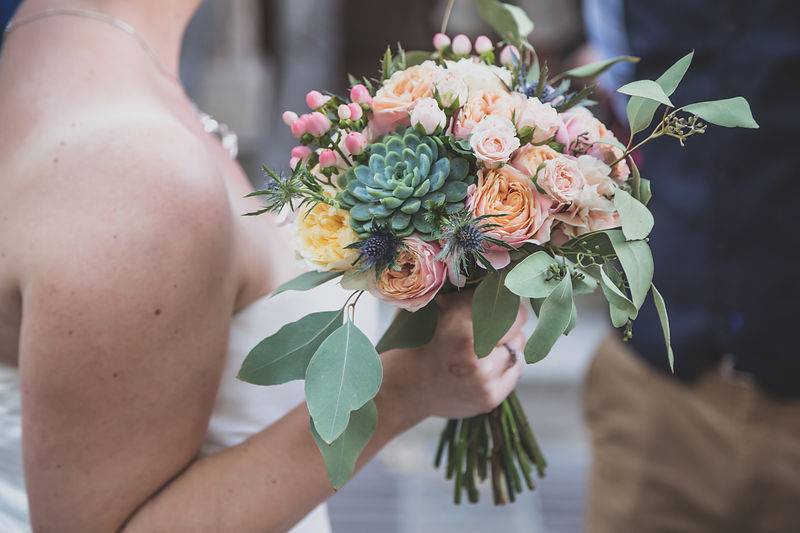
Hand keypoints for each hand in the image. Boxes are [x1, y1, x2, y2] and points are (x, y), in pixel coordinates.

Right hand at [381, 290, 525, 421]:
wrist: (407, 386)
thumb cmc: (421, 341)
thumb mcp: (437, 308)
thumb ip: (467, 294)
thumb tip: (497, 279)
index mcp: (460, 328)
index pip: (513, 310)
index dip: (506, 305)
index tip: (498, 305)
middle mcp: (474, 355)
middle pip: (518, 330)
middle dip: (506, 326)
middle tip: (487, 328)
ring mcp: (483, 381)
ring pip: (517, 351)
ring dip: (505, 346)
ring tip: (481, 348)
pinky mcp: (490, 398)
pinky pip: (513, 373)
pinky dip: (503, 367)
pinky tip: (483, 367)